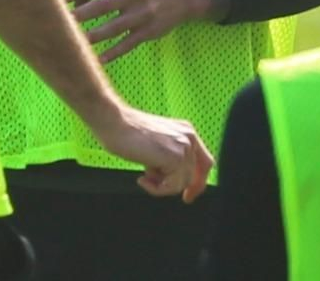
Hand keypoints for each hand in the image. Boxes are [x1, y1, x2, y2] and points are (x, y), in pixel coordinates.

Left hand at [65, 0, 221, 64]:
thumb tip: (71, 0)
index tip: (53, 2)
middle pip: (103, 6)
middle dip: (81, 15)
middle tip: (62, 24)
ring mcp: (142, 13)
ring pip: (114, 28)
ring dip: (94, 36)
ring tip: (76, 43)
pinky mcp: (149, 31)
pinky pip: (129, 43)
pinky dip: (113, 52)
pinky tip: (99, 59)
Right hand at [90, 104, 213, 201]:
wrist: (114, 122)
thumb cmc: (127, 132)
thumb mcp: (157, 144)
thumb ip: (170, 156)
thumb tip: (174, 179)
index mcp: (186, 132)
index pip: (204, 162)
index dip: (198, 182)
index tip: (187, 196)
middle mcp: (189, 137)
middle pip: (192, 176)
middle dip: (173, 186)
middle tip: (152, 184)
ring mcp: (184, 146)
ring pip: (181, 184)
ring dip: (161, 186)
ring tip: (144, 176)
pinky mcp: (175, 157)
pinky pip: (171, 186)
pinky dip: (156, 189)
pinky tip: (142, 178)